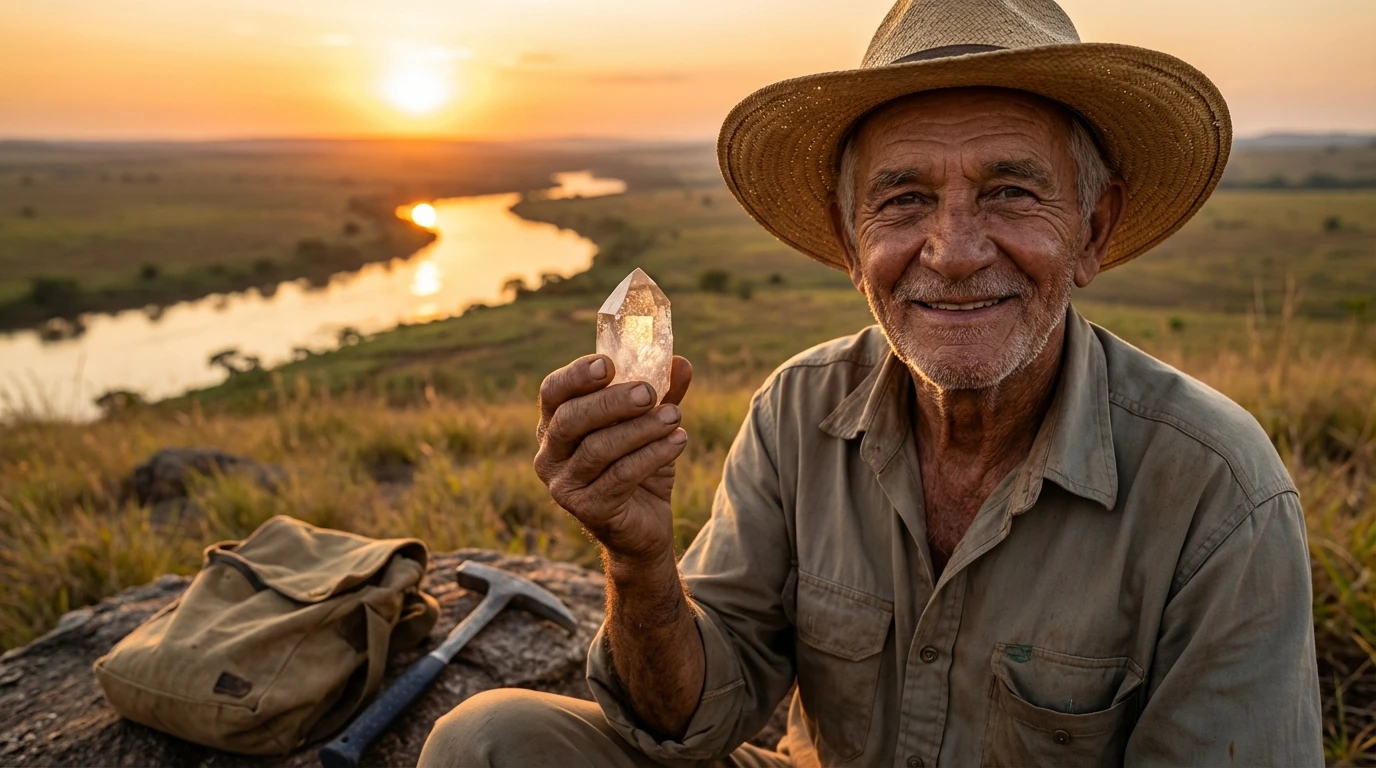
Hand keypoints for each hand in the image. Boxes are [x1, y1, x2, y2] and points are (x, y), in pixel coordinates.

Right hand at [534, 354, 692, 564]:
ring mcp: (564, 486)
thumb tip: (680, 362)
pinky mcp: (587, 510)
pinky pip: (620, 476)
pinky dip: (652, 455)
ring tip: (675, 416)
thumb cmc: (639, 466)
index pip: (552, 392)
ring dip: (640, 429)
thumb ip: (662, 393)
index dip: (576, 375)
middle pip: (570, 419)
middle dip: (612, 402)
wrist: (644, 526)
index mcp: (554, 425)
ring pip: (598, 448)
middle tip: (649, 392)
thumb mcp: (649, 424)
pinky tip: (678, 441)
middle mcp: (549, 455)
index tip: (609, 364)